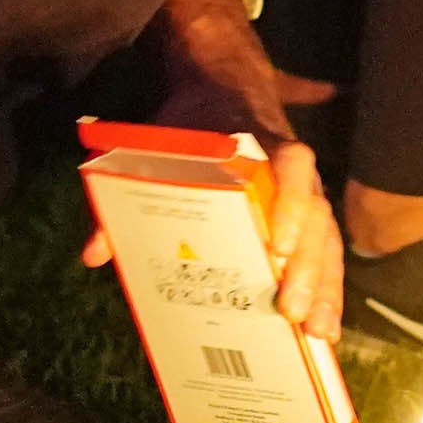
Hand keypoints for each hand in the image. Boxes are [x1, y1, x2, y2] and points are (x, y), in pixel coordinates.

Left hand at [95, 0, 342, 343]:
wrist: (222, 88)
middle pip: (315, 217)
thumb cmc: (189, 128)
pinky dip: (327, 290)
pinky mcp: (307, 218)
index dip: (290, 204)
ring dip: (325, 287)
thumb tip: (95, 253)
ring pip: (326, 240)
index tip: (277, 246)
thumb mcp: (153, 147)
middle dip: (308, 268)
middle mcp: (294, 171)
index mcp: (259, 145)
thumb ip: (122, 198)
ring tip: (317, 334)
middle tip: (290, 311)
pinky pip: (326, 253)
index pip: (291, 165)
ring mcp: (306, 194)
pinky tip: (323, 329)